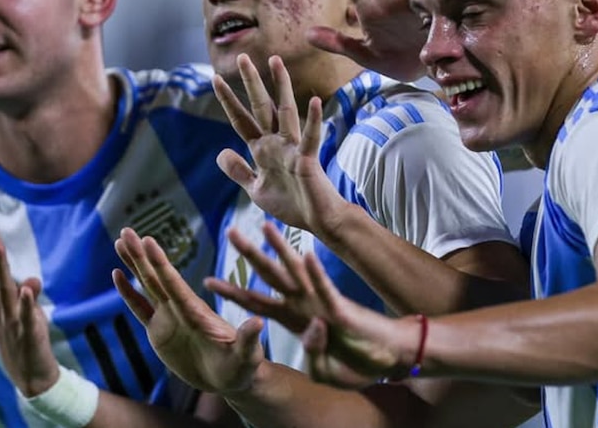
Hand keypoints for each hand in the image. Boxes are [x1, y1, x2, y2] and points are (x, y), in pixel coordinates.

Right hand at [0, 215, 59, 396]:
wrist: (31, 379)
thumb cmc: (26, 342)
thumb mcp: (27, 314)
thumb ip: (27, 295)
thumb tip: (30, 281)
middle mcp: (0, 308)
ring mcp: (11, 321)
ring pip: (5, 290)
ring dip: (1, 267)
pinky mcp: (27, 334)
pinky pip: (26, 316)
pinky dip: (25, 303)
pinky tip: (25, 288)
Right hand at [112, 228, 263, 394]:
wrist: (231, 378)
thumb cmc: (243, 366)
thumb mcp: (247, 355)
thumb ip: (248, 339)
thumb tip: (259, 323)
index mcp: (196, 312)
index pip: (174, 284)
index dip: (160, 263)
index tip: (148, 241)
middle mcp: (180, 308)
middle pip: (156, 277)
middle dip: (141, 255)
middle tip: (126, 231)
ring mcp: (168, 317)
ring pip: (146, 285)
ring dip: (134, 264)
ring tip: (120, 241)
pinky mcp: (159, 330)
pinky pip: (139, 308)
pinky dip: (127, 292)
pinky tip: (117, 275)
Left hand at [206, 223, 421, 387]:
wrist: (389, 360)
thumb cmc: (358, 362)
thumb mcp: (325, 371)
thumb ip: (313, 356)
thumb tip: (310, 332)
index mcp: (293, 318)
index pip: (256, 302)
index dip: (232, 292)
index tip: (207, 281)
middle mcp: (303, 304)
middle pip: (270, 275)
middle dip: (250, 254)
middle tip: (230, 232)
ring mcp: (322, 303)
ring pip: (296, 270)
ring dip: (280, 248)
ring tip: (265, 226)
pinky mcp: (341, 308)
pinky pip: (326, 288)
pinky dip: (316, 273)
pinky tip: (307, 254)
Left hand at [213, 53, 356, 238]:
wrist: (317, 221)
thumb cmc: (291, 204)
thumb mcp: (256, 188)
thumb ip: (239, 171)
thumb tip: (221, 153)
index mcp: (262, 149)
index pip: (241, 120)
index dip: (228, 100)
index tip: (215, 79)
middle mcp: (277, 142)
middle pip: (261, 107)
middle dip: (252, 83)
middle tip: (243, 57)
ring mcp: (292, 148)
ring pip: (286, 111)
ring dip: (282, 86)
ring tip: (276, 61)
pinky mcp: (307, 159)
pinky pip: (310, 137)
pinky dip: (314, 120)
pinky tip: (316, 101)